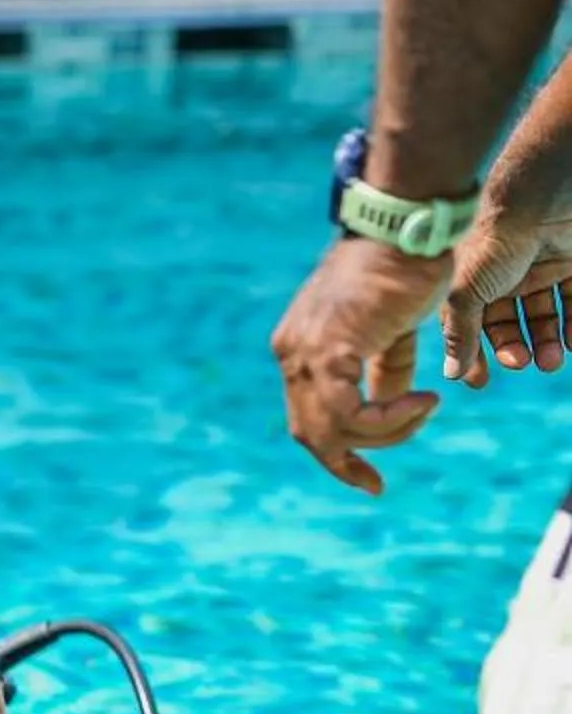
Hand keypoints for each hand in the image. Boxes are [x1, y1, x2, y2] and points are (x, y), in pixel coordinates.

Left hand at [268, 235, 454, 495]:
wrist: (403, 232)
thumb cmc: (402, 273)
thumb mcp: (390, 334)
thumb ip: (384, 372)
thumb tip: (390, 409)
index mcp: (299, 352)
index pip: (306, 419)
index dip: (334, 454)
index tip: (366, 479)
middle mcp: (291, 355)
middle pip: (309, 434)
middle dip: (345, 462)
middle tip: (376, 481)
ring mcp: (303, 353)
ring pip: (331, 429)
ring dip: (383, 434)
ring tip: (423, 410)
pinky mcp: (327, 350)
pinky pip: (348, 411)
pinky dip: (386, 419)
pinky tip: (420, 402)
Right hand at [444, 197, 571, 384]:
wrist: (539, 200)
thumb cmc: (493, 245)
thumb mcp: (465, 295)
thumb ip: (460, 335)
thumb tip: (453, 375)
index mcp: (470, 283)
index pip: (467, 326)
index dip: (472, 353)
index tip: (480, 380)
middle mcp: (502, 277)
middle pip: (508, 323)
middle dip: (515, 348)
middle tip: (522, 363)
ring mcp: (539, 269)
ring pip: (543, 315)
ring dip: (547, 342)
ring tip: (551, 361)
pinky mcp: (570, 262)